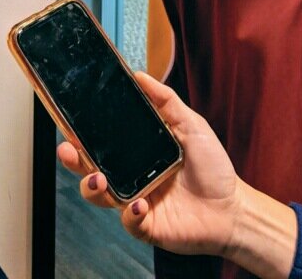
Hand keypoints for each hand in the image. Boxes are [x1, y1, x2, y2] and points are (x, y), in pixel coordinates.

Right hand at [57, 71, 242, 256]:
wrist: (233, 208)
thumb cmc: (213, 168)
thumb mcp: (191, 125)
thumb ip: (166, 101)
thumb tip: (140, 75)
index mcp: (136, 153)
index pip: (100, 142)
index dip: (81, 134)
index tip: (69, 124)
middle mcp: (130, 177)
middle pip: (89, 168)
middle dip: (73, 160)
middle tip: (68, 150)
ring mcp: (135, 201)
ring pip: (100, 196)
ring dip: (92, 187)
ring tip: (98, 179)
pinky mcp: (146, 225)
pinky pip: (128, 222)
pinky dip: (129, 214)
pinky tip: (139, 203)